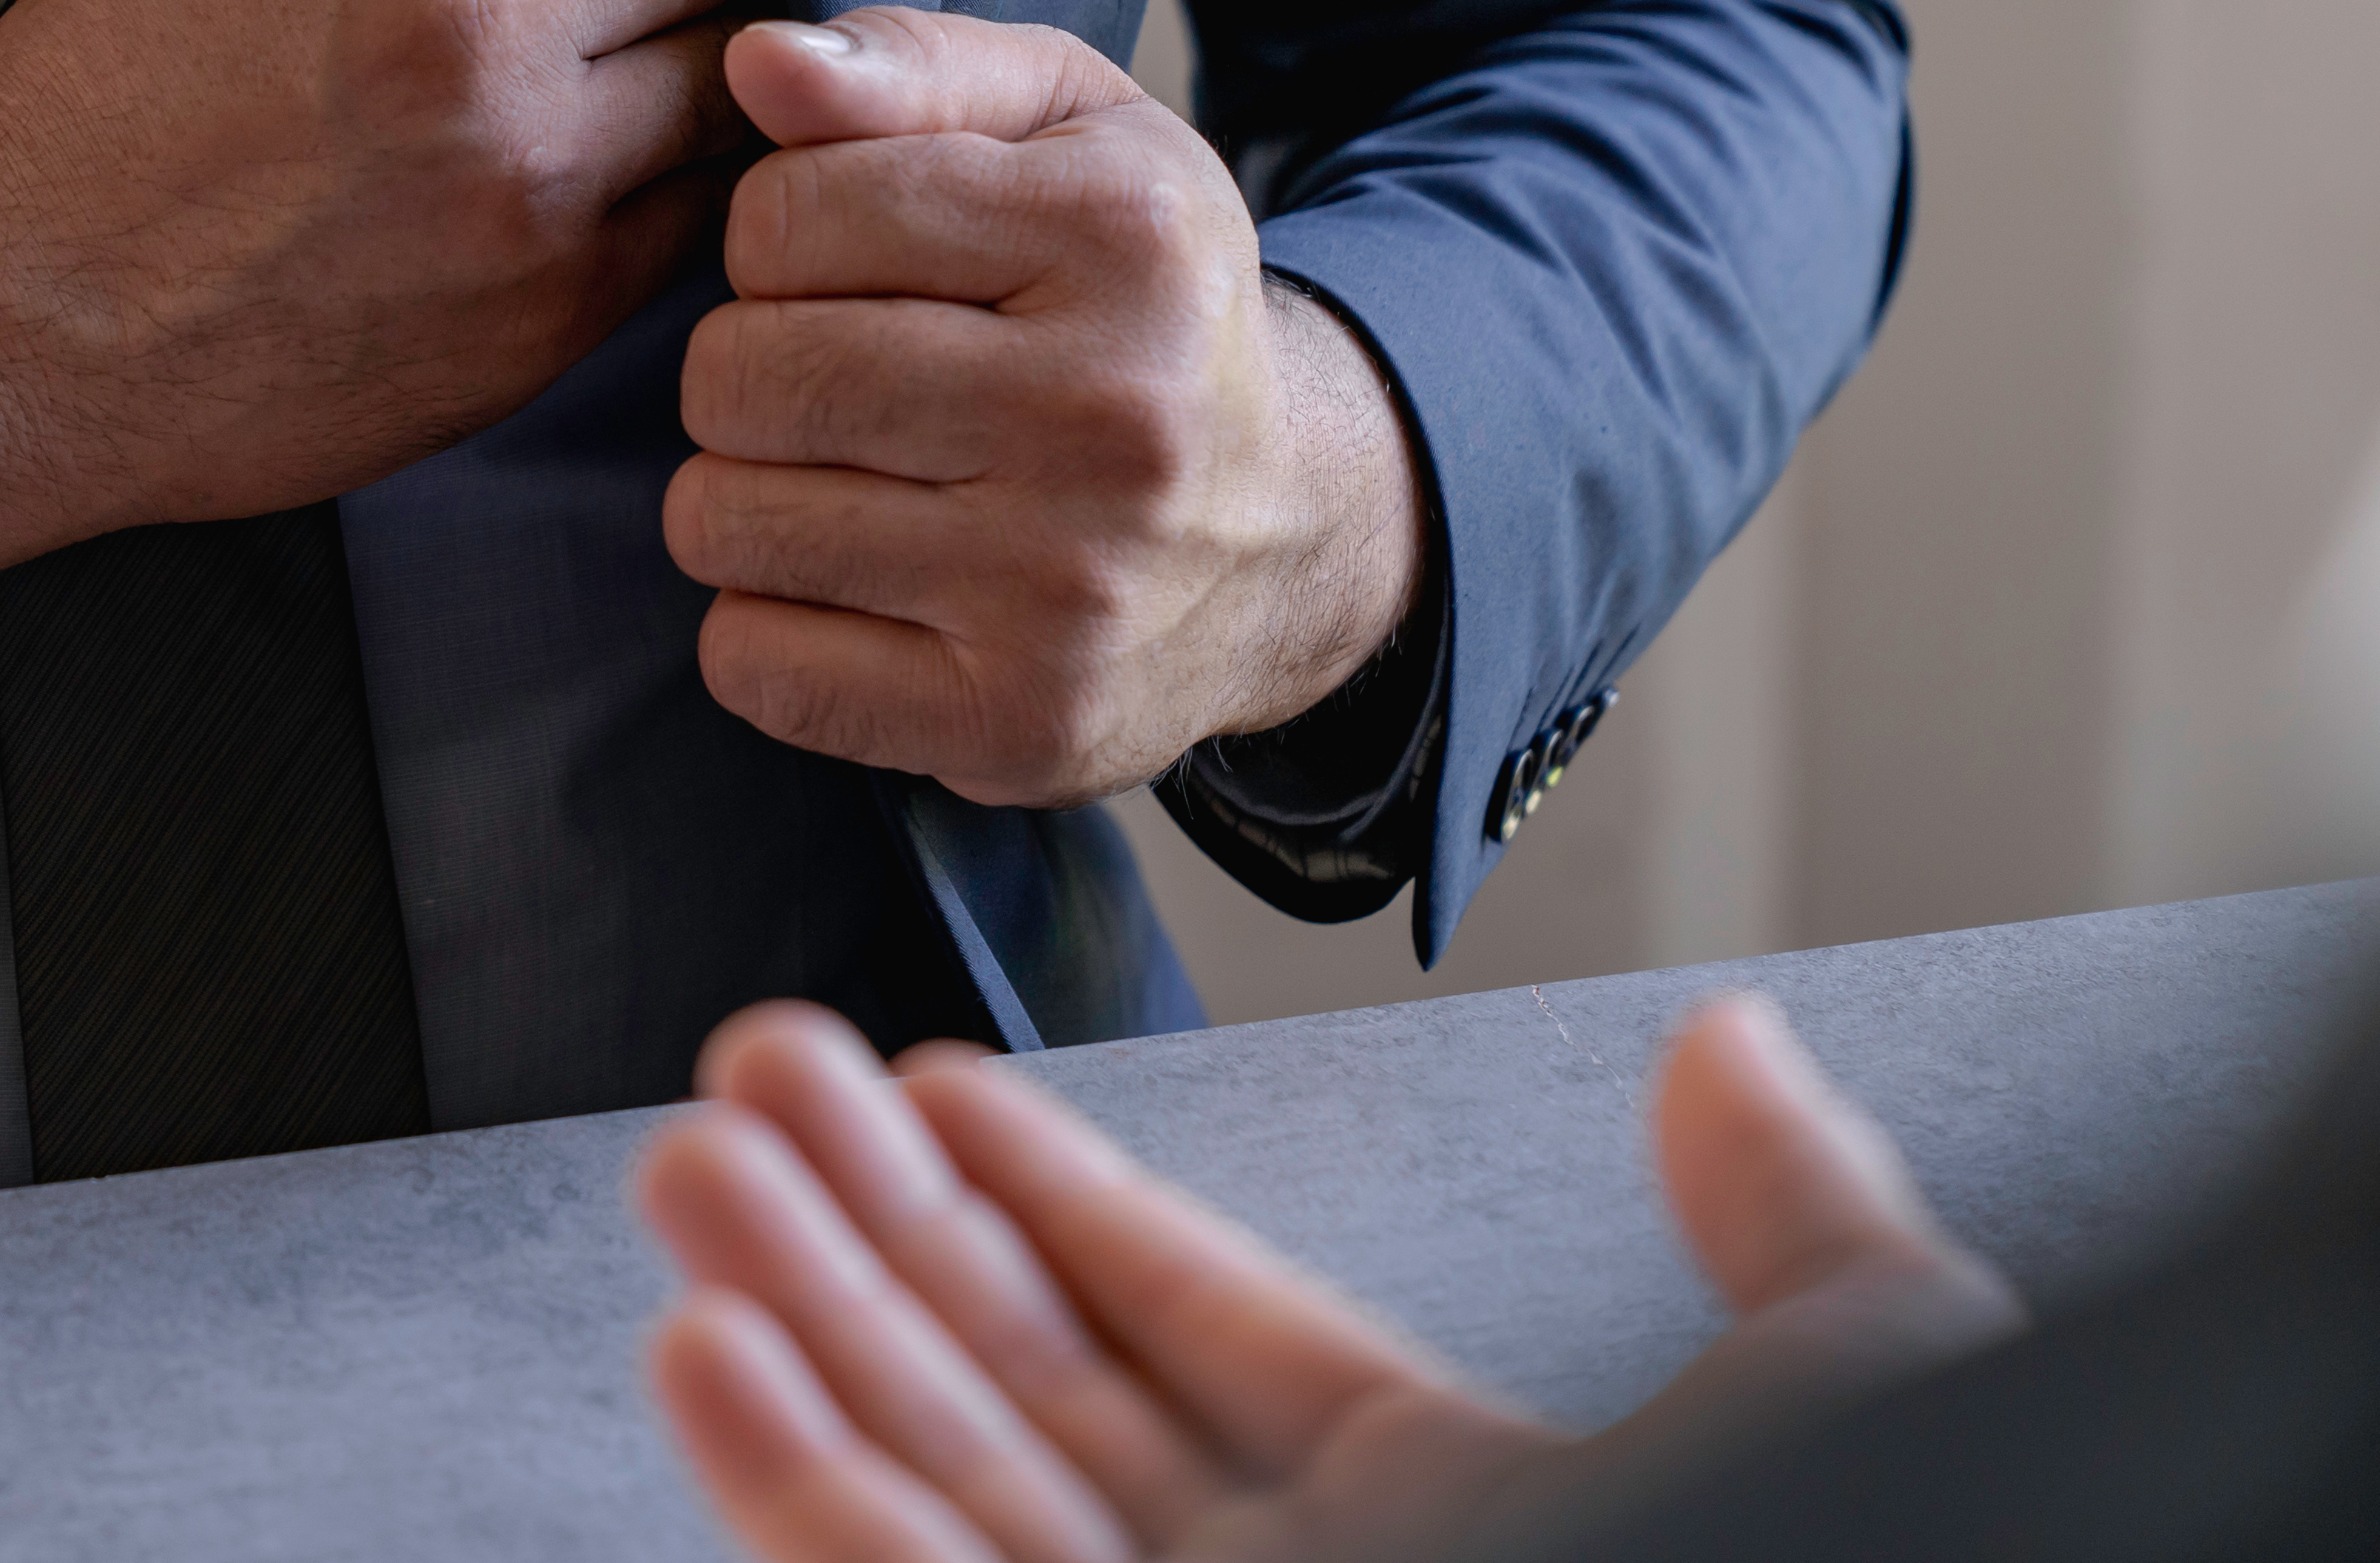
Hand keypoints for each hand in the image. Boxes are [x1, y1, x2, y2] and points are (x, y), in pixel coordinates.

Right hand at [633, 996, 2023, 1562]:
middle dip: (879, 1228)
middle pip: (1033, 1391)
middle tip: (752, 1068)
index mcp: (1452, 1517)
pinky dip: (801, 1497)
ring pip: (942, 1487)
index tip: (928, 1078)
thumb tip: (1730, 1044)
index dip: (1058, 1198)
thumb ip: (1788, 1233)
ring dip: (803, 1327)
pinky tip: (714, 1356)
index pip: (1201, 1330)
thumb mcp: (1862, 1400)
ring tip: (697, 1162)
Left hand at [663, 8, 1423, 802]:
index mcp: (1124, 238)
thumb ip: (910, 65)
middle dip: (748, 368)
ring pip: (724, 520)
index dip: (777, 239)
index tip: (849, 269)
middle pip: (742, 373)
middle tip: (833, 383)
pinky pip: (754, 665)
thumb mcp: (1069, 131)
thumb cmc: (1139, 305)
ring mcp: (1065, 590)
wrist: (1299, 529)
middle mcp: (1109, 418)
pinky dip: (766, 627)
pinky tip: (856, 588)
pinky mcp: (1017, 724)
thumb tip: (756, 61)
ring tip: (845, 480)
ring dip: (745, 496)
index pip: (784, 216)